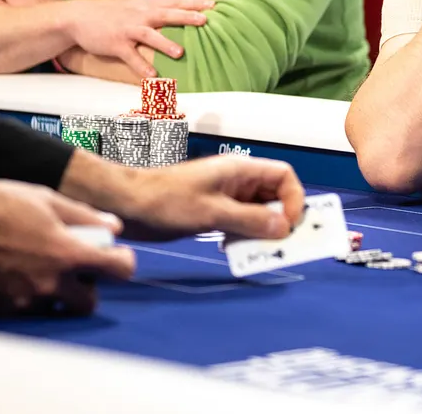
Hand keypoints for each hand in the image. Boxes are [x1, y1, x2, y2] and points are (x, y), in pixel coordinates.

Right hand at [0, 179, 135, 314]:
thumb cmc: (1, 207)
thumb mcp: (46, 199)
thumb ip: (84, 215)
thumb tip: (114, 227)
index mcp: (68, 254)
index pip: (117, 270)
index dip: (122, 262)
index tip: (116, 255)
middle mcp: (51, 283)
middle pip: (88, 302)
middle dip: (87, 288)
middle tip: (74, 268)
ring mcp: (27, 299)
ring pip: (56, 306)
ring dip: (57, 292)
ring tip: (39, 266)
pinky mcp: (5, 307)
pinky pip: (28, 306)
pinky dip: (29, 293)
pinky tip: (15, 271)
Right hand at [64, 0, 216, 79]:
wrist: (79, 17)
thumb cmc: (111, 12)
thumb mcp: (134, 5)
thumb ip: (154, 9)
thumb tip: (178, 13)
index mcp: (147, 5)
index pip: (175, 2)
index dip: (194, 3)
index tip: (214, 5)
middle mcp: (140, 15)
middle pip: (167, 14)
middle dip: (186, 17)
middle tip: (205, 21)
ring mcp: (128, 29)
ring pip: (149, 35)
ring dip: (165, 44)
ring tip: (180, 52)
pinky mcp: (116, 43)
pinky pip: (131, 56)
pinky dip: (141, 66)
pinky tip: (152, 75)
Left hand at [118, 155, 305, 242]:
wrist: (128, 205)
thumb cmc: (166, 201)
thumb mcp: (212, 212)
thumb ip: (249, 219)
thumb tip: (283, 227)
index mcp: (239, 170)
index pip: (284, 176)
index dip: (294, 199)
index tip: (288, 225)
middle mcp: (237, 181)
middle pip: (274, 195)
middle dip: (280, 219)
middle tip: (280, 244)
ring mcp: (225, 197)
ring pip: (257, 212)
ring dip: (261, 231)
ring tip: (256, 250)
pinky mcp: (213, 212)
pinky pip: (240, 222)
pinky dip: (243, 235)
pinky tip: (232, 248)